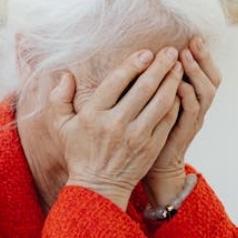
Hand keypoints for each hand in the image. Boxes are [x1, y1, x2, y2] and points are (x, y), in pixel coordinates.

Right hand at [49, 48, 183, 209]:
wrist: (98, 187)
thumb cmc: (79, 153)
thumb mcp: (61, 126)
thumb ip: (59, 99)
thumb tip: (66, 75)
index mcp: (93, 115)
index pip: (116, 82)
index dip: (133, 64)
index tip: (146, 52)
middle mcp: (116, 124)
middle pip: (144, 88)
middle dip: (159, 66)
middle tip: (170, 51)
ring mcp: (136, 136)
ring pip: (160, 102)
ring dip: (171, 81)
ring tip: (178, 67)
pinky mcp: (151, 147)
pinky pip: (167, 119)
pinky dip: (175, 103)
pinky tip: (179, 91)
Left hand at [144, 37, 221, 205]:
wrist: (151, 167)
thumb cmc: (147, 131)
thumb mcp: (153, 102)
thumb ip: (156, 82)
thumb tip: (146, 54)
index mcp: (192, 98)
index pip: (207, 72)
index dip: (203, 55)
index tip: (193, 37)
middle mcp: (197, 107)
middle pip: (213, 79)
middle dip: (204, 58)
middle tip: (194, 41)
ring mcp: (193, 120)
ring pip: (206, 92)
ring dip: (196, 73)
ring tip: (185, 57)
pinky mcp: (184, 132)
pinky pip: (191, 111)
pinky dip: (186, 95)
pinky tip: (176, 84)